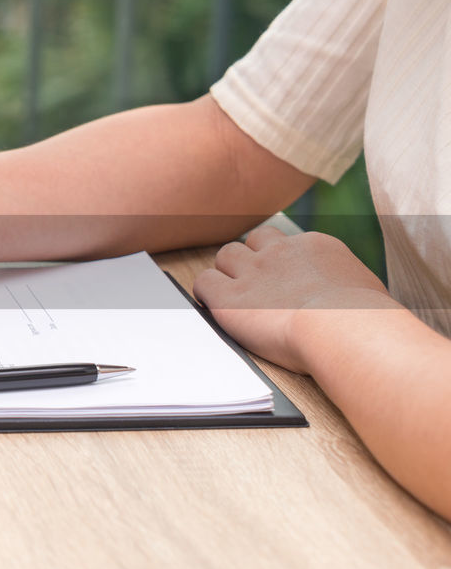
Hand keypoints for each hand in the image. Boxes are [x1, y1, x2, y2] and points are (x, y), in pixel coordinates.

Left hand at [192, 225, 395, 372]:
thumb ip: (346, 285)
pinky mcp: (229, 296)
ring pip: (225, 255)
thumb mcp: (365, 290)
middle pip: (252, 241)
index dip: (278, 261)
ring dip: (227, 274)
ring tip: (236, 298)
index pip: (285, 241)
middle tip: (256, 288)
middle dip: (251, 260)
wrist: (344, 327)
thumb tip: (349, 297)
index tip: (281, 280)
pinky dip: (206, 293)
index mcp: (315, 246)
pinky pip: (203, 282)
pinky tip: (217, 307)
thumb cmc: (366, 320)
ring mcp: (252, 271)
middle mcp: (280, 251)